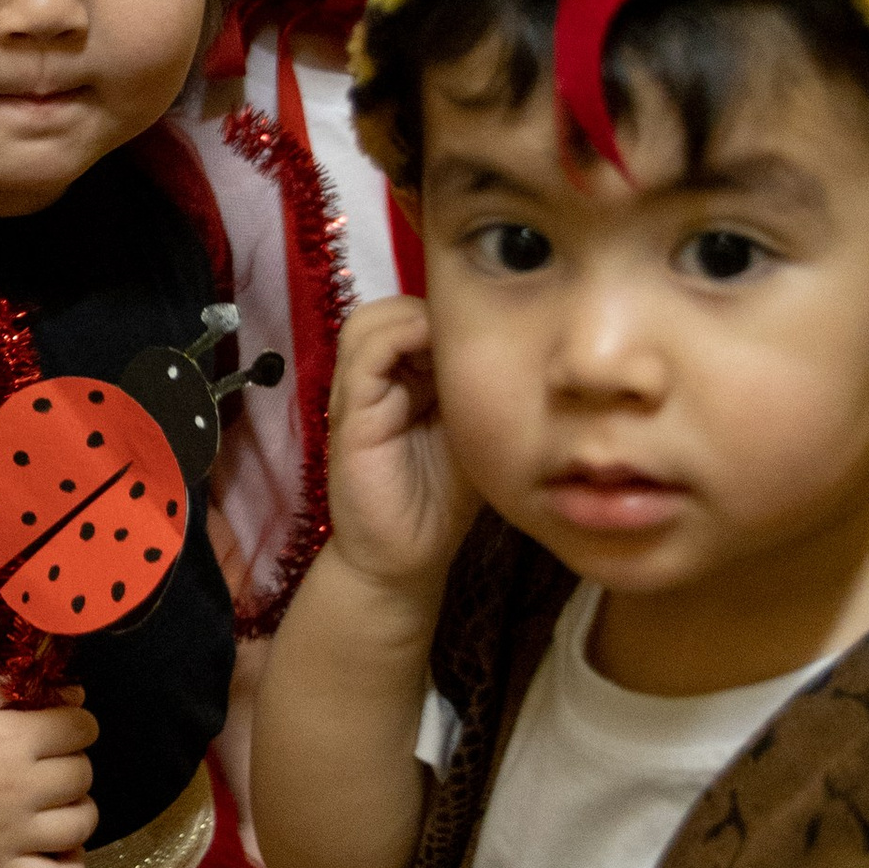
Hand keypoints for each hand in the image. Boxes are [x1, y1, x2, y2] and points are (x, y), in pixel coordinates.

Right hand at [0, 676, 99, 867]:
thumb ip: (20, 689)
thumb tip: (77, 695)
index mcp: (10, 739)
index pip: (81, 729)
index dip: (78, 720)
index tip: (62, 722)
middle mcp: (16, 789)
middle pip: (82, 774)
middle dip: (73, 758)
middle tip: (47, 757)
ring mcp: (8, 835)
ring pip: (80, 825)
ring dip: (78, 806)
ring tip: (56, 798)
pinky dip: (71, 866)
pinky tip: (61, 846)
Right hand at [323, 296, 476, 602]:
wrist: (403, 559)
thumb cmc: (442, 500)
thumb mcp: (473, 431)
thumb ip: (480, 390)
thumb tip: (517, 344)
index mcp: (405, 378)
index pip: (416, 315)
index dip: (451, 314)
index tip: (492, 331)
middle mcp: (376, 378)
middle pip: (390, 308)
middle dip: (432, 312)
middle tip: (473, 341)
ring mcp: (358, 394)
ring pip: (370, 321)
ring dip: (414, 322)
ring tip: (452, 352)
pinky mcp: (351, 415)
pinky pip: (366, 356)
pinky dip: (398, 341)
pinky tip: (433, 363)